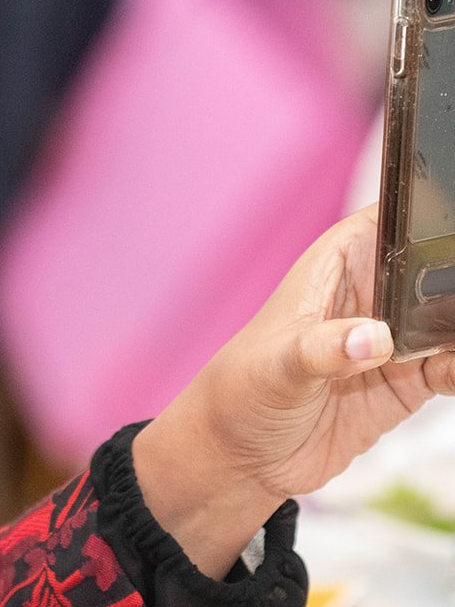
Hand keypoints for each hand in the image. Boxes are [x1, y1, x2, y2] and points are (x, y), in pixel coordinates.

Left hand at [135, 204, 454, 576]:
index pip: (390, 221)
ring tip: (453, 343)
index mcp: (335, 267)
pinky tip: (454, 374)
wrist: (238, 456)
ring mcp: (390, 341)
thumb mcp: (277, 368)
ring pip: (446, 319)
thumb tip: (374, 338)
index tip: (452, 226)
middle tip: (454, 309)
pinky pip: (451, 367)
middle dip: (453, 277)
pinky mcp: (405, 383)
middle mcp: (369, 297)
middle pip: (433, 269)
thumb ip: (322, 350)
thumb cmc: (238, 393)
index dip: (425, 213)